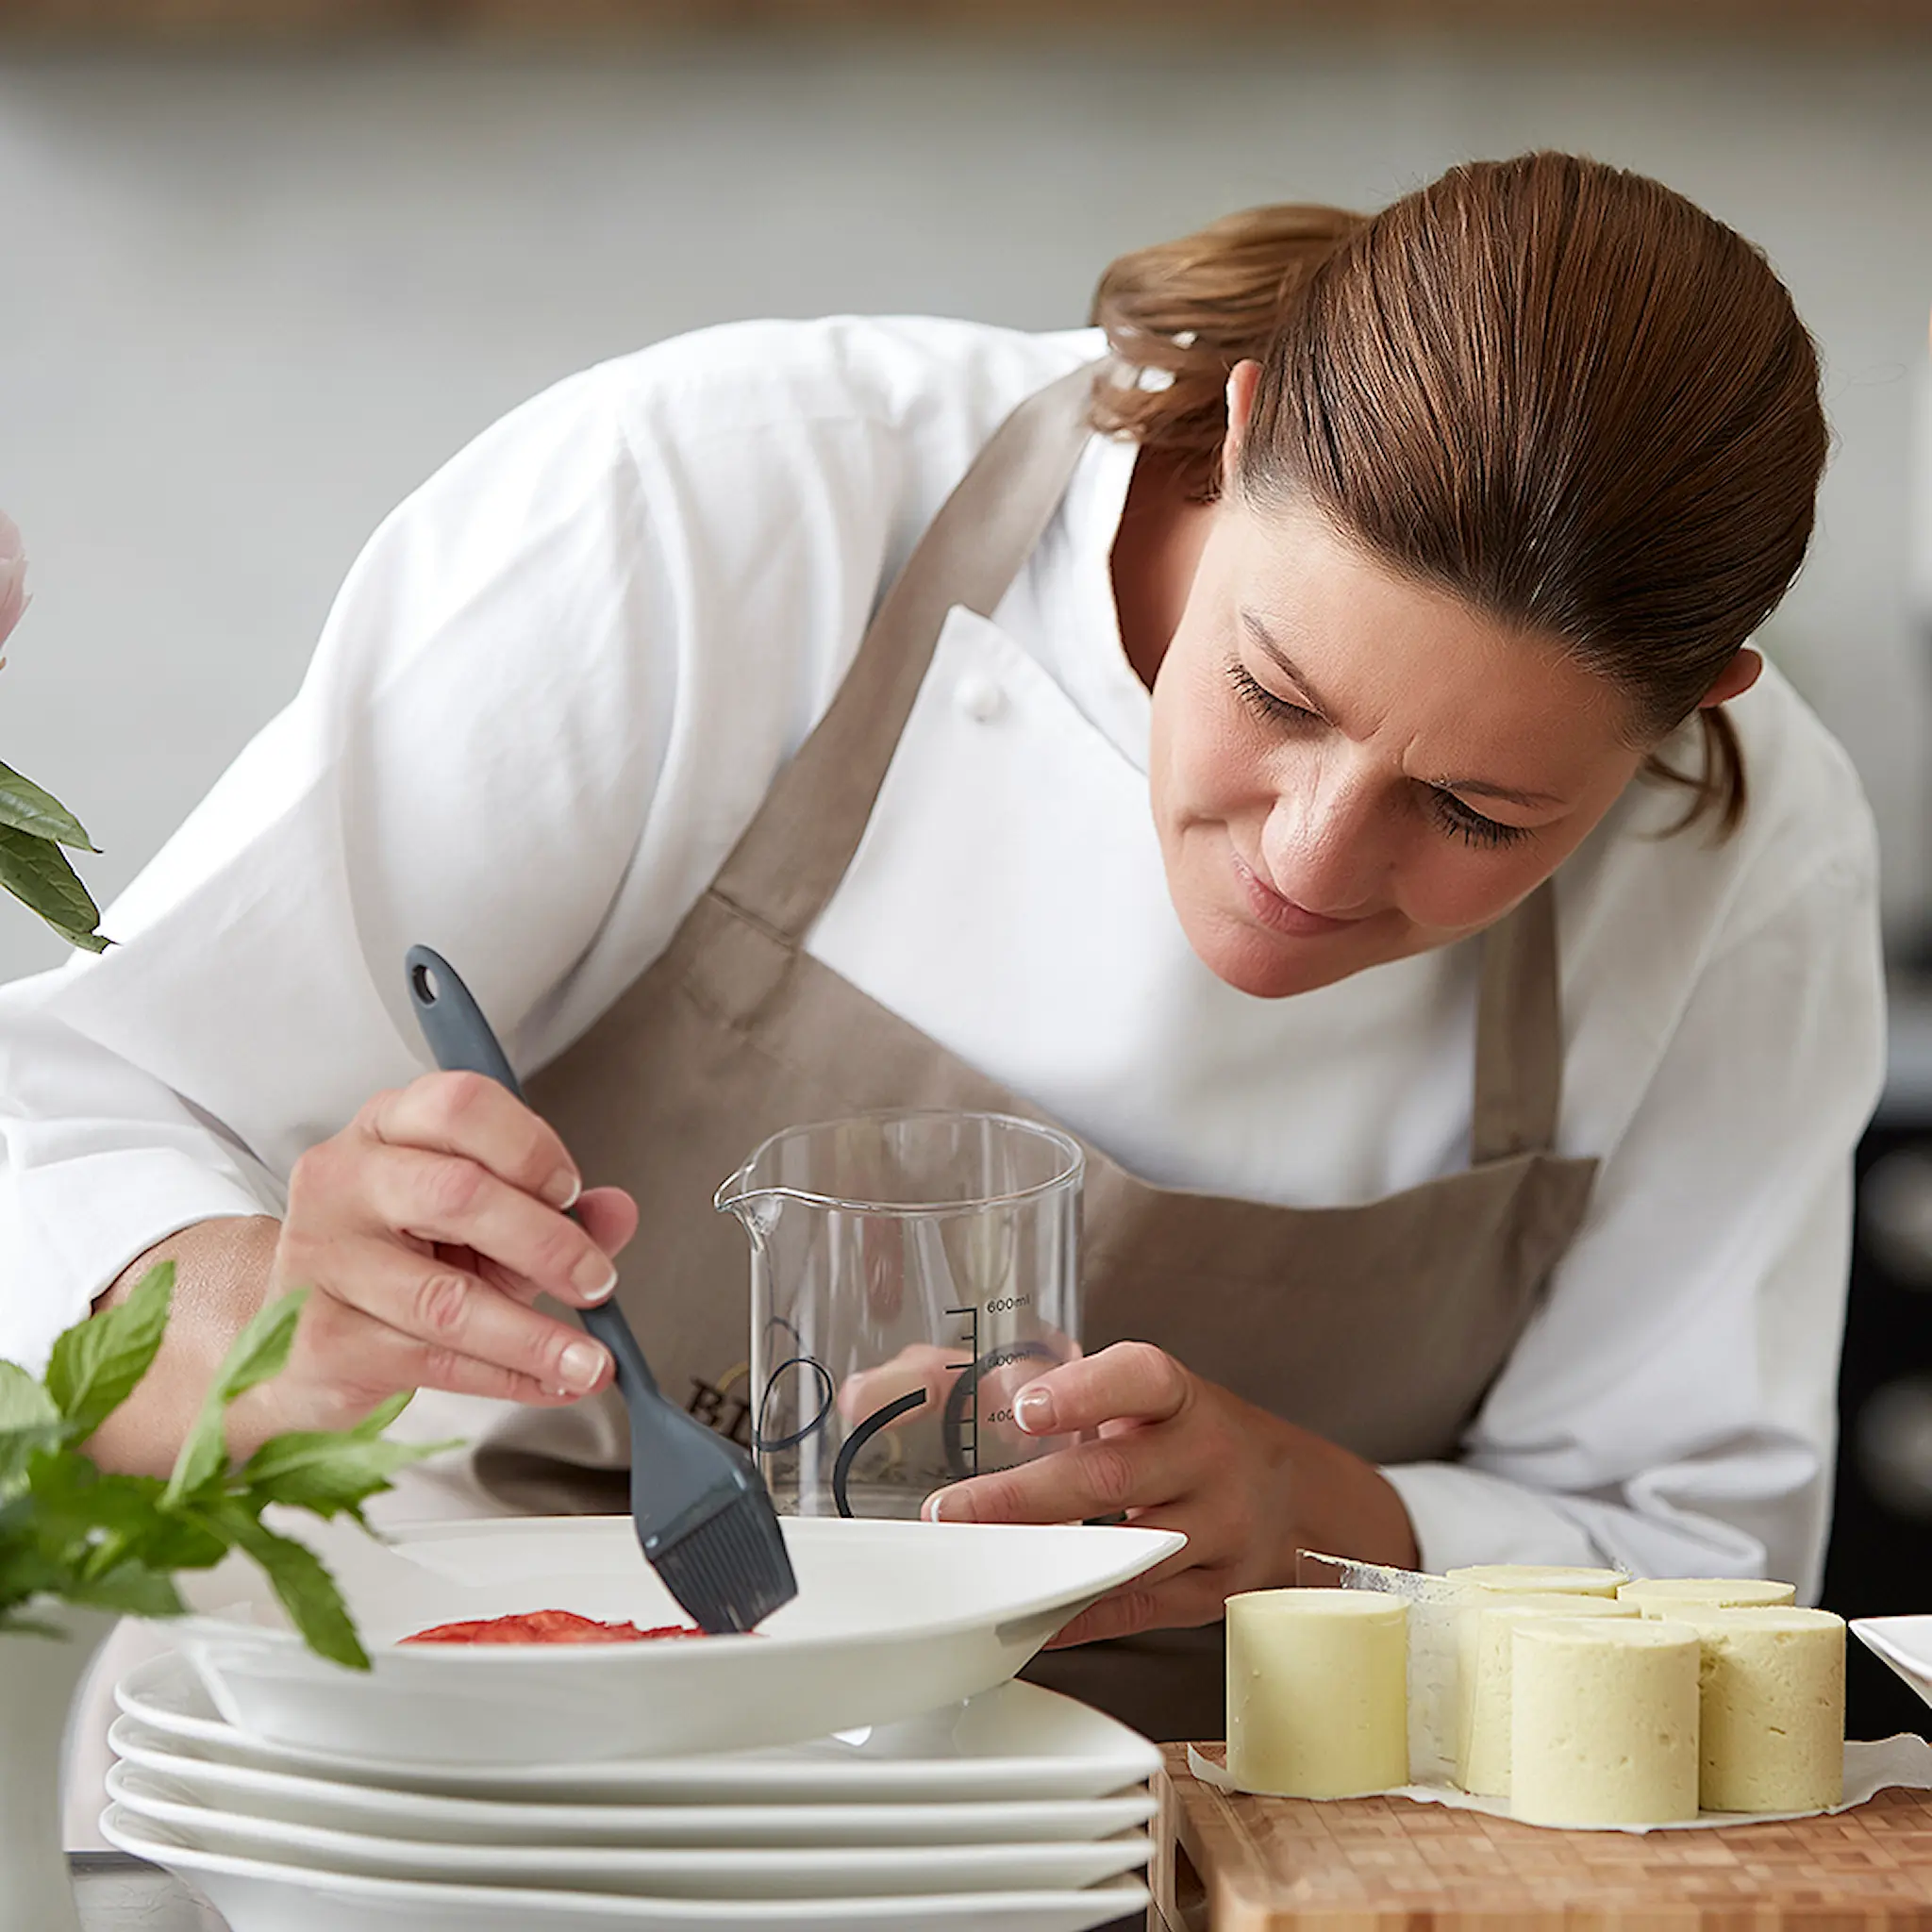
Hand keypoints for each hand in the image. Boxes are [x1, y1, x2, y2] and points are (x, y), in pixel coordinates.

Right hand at [255, 1071, 638, 1434]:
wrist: (296, 1336)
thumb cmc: (397, 1261)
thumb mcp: (483, 1223)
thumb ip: (554, 1212)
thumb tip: (617, 1212)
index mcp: (388, 1127)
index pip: (458, 1105)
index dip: (528, 1146)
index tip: (572, 1190)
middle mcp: (345, 1180)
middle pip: (457, 1193)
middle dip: (547, 1244)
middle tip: (597, 1282)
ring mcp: (322, 1259)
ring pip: (445, 1297)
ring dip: (534, 1335)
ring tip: (588, 1361)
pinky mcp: (320, 1338)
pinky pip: (432, 1360)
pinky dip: (506, 1378)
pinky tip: (551, 1383)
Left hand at [919, 1341, 1419, 1646]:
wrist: (1300, 1498)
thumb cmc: (1200, 1438)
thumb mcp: (1161, 1399)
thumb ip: (1083, 1396)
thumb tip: (966, 1388)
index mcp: (1184, 1399)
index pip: (1140, 1380)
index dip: (1084, 1392)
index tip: (1026, 1408)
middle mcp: (1207, 1458)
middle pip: (1113, 1477)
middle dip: (1025, 1498)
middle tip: (953, 1513)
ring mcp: (1218, 1529)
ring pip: (1124, 1554)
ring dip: (1046, 1565)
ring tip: (979, 1570)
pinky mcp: (1215, 1591)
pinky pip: (1136, 1610)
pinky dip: (1079, 1617)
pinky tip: (1029, 1618)